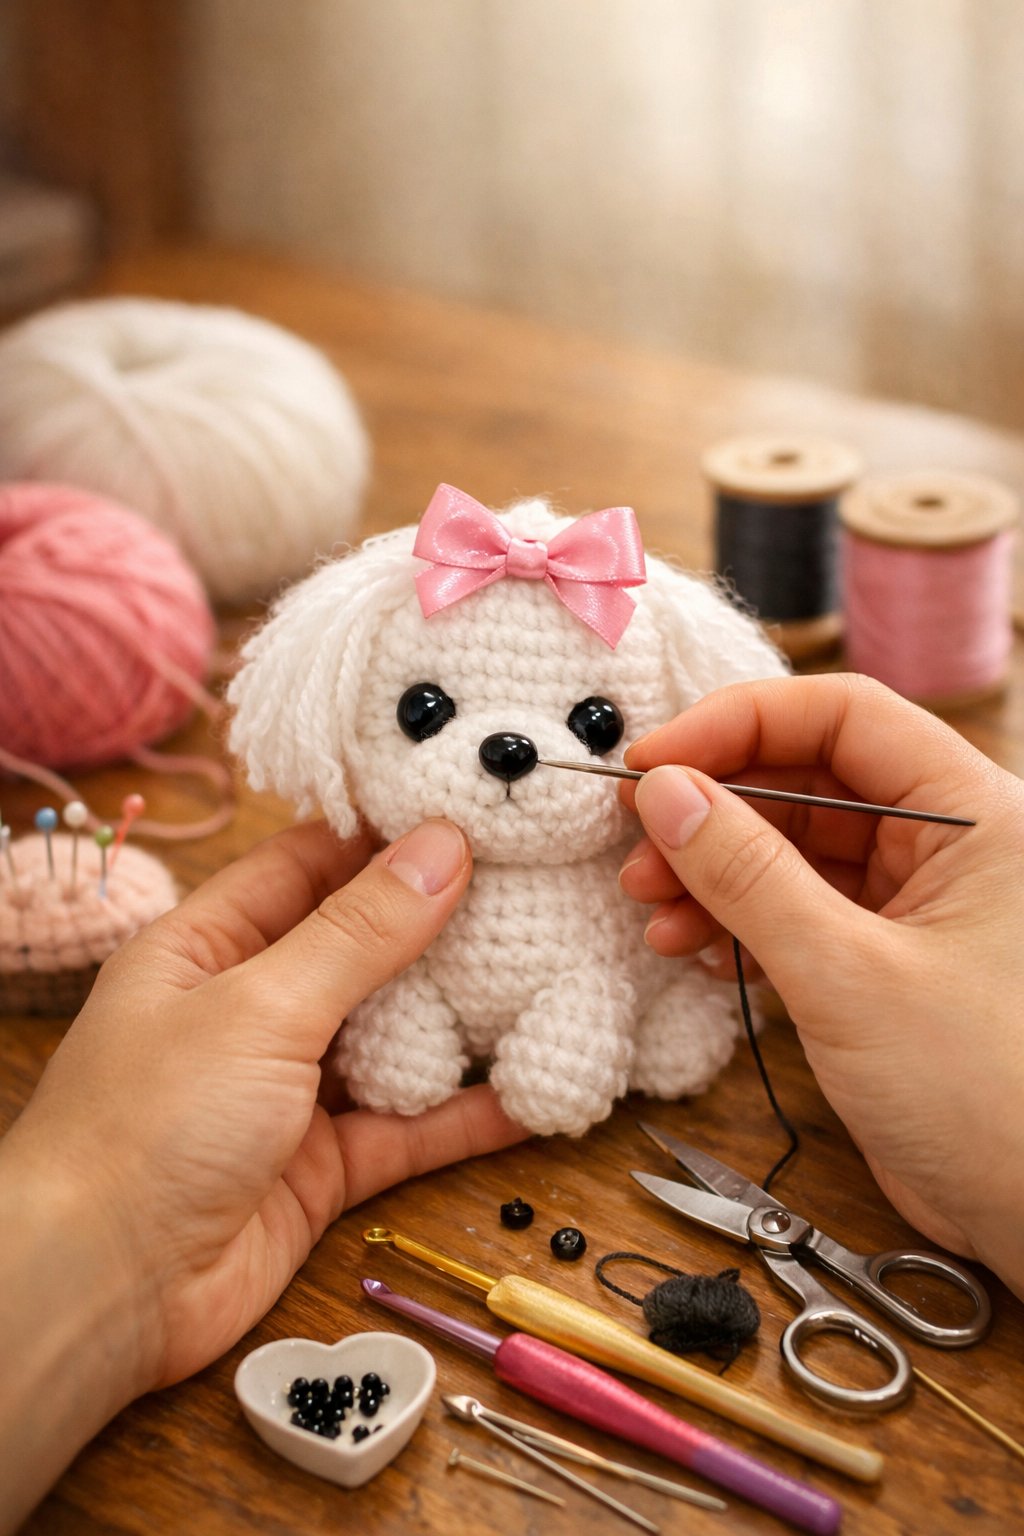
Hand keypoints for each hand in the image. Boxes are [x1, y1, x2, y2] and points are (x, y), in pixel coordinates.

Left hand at [0, 818, 523, 1531]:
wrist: (100, 1294)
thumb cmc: (152, 1123)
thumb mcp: (261, 1006)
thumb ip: (359, 933)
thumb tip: (444, 846)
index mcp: (210, 945)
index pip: (310, 866)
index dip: (388, 838)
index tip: (478, 814)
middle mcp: (252, 1008)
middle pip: (363, 950)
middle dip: (443, 925)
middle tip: (540, 887)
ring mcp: (291, 1090)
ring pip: (394, 1037)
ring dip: (464, 1016)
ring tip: (556, 970)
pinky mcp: (325, 1166)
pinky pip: (409, 1127)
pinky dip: (467, 1113)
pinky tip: (537, 1089)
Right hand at [618, 673, 1023, 1297]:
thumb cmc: (991, 1097)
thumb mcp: (848, 974)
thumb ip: (748, 876)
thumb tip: (664, 790)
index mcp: (974, 815)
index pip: (844, 718)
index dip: (739, 723)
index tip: (654, 761)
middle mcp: (948, 847)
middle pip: (808, 780)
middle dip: (714, 807)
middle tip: (635, 836)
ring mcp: (913, 907)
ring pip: (792, 851)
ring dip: (713, 871)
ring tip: (650, 906)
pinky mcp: (884, 964)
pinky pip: (797, 913)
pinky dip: (737, 923)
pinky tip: (687, 945)